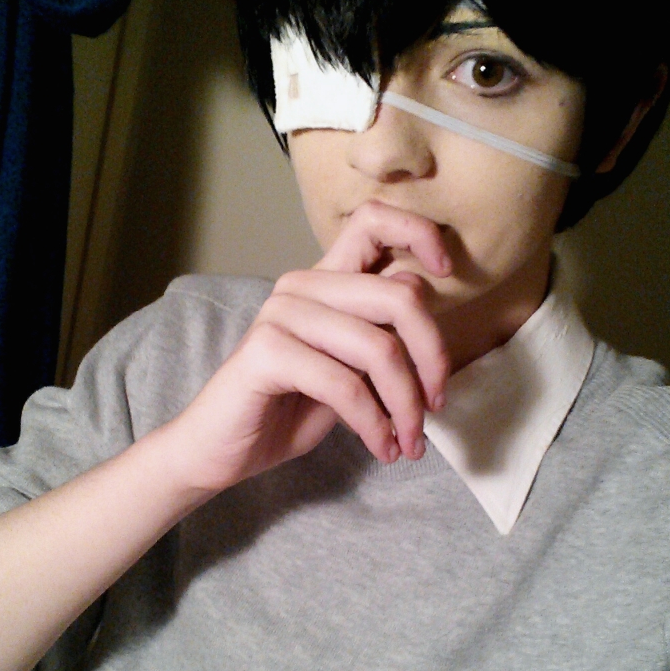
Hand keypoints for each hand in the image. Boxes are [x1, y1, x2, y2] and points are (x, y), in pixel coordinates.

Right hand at [164, 201, 450, 492]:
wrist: (220, 450)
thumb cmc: (287, 408)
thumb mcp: (349, 368)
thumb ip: (381, 335)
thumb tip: (429, 316)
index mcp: (324, 279)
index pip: (373, 220)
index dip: (420, 233)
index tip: (448, 270)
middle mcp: (302, 285)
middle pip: (399, 295)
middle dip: (432, 357)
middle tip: (435, 405)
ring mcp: (281, 314)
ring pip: (379, 348)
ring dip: (406, 405)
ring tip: (410, 441)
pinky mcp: (267, 351)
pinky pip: (345, 385)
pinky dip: (374, 424)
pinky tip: (380, 447)